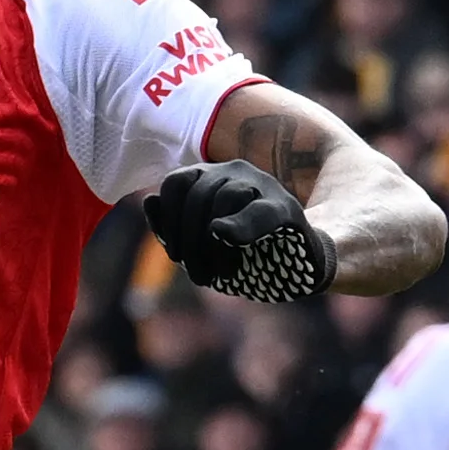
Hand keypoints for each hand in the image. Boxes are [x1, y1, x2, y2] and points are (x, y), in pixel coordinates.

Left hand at [147, 158, 327, 307]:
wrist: (298, 268)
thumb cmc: (245, 255)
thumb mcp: (199, 246)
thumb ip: (172, 228)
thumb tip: (150, 201)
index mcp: (212, 177)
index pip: (176, 183)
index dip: (169, 221)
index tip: (176, 256)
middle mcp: (236, 172)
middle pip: (197, 195)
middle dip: (190, 242)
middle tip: (199, 277)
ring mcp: (264, 185)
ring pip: (224, 198)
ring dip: (213, 244)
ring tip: (219, 275)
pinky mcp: (287, 208)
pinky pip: (259, 211)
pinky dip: (237, 224)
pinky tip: (222, 235)